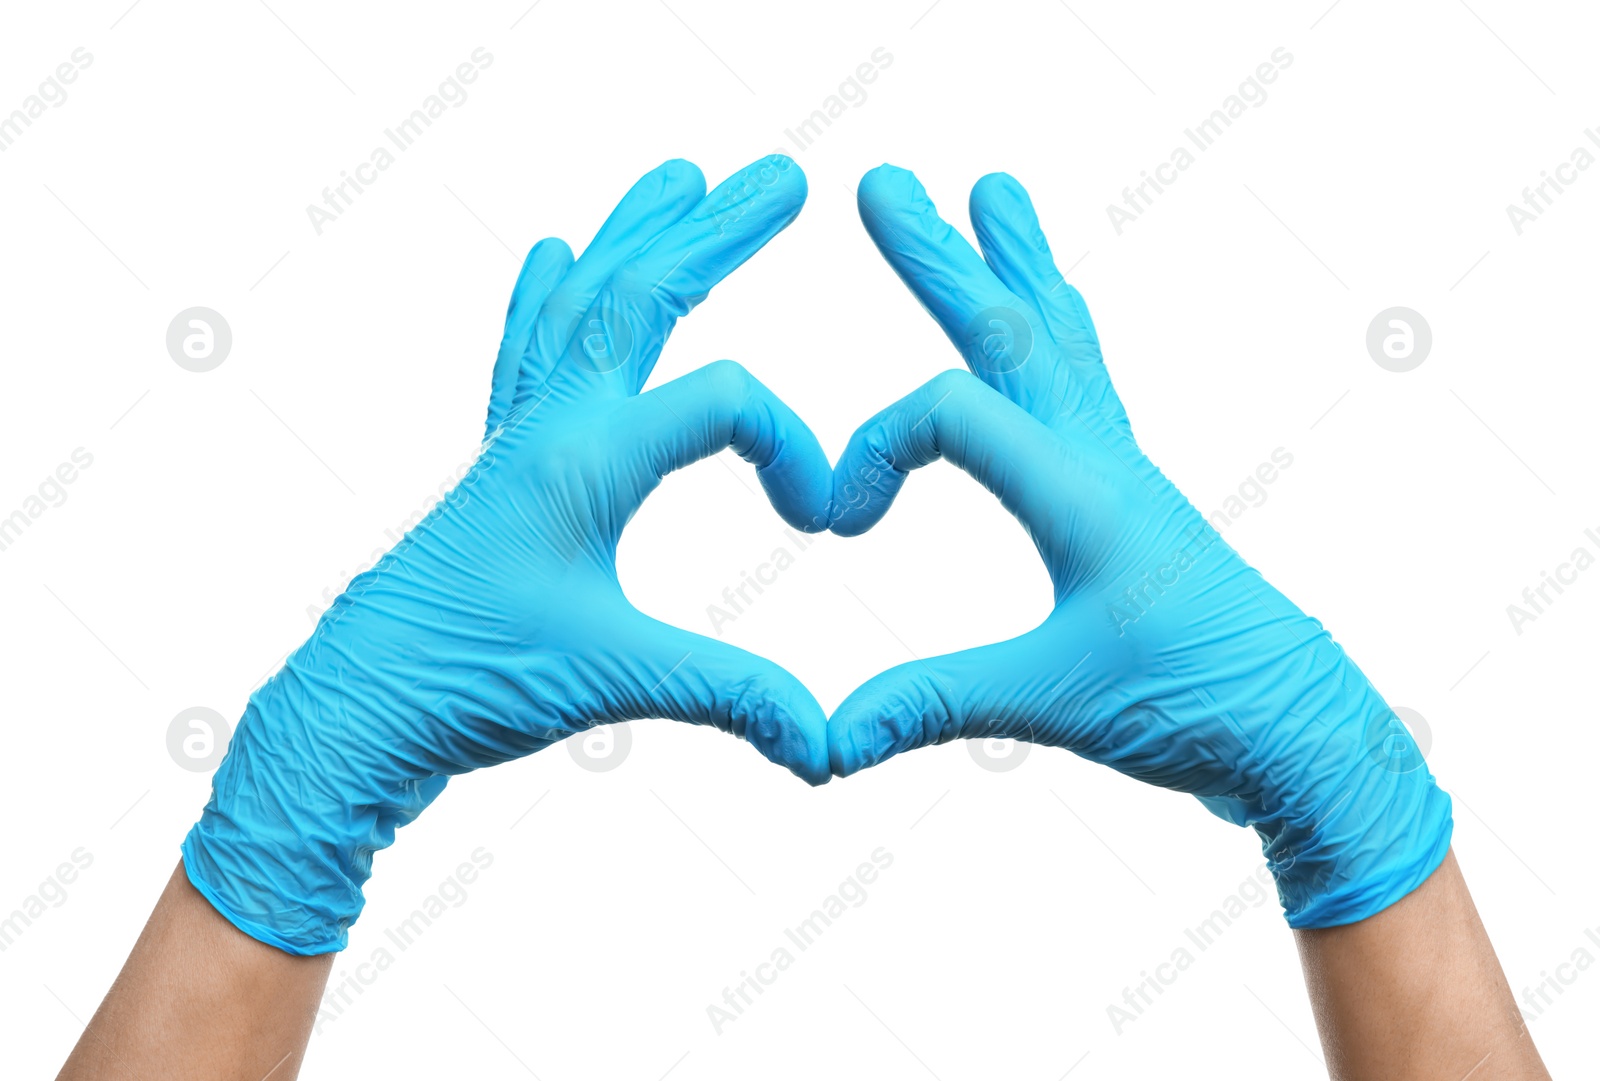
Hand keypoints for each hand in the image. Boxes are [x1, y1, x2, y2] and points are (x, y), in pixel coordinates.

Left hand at [184, 155, 833, 954]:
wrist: (358, 705)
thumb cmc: (468, 680)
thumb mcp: (614, 683)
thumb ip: (731, 695)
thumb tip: (826, 743)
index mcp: (585, 461)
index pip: (721, 402)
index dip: (793, 447)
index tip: (821, 519)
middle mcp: (550, 426)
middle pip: (641, 293)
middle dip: (717, 231)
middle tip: (780, 176)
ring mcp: (519, 437)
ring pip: (582, 304)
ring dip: (637, 236)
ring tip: (679, 178)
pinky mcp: (501, 464)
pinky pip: (526, 352)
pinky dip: (548, 296)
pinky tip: (553, 254)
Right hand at [827, 165, 1452, 927]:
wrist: (1297, 724)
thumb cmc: (1196, 705)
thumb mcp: (1057, 704)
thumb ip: (935, 704)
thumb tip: (827, 741)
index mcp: (1083, 494)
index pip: (954, 413)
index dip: (875, 449)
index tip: (839, 521)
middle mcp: (1101, 461)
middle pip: (1010, 330)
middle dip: (939, 258)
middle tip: (885, 183)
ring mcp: (1118, 469)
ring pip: (1056, 338)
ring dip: (1012, 265)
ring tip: (994, 191)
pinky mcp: (1125, 492)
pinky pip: (1082, 382)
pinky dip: (1053, 328)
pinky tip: (1051, 310)